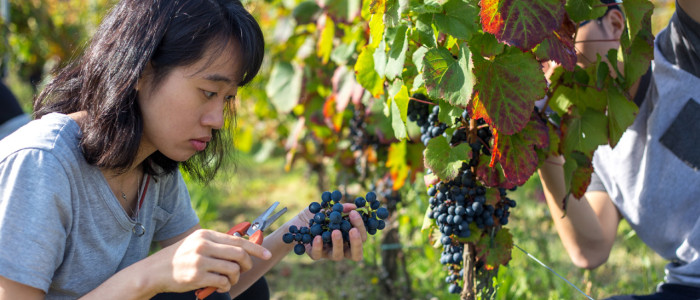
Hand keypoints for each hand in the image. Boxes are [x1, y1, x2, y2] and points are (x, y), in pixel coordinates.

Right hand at [147, 229, 270, 293]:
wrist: (153, 271)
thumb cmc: (178, 258)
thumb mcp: (196, 243)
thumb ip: (217, 244)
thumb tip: (243, 247)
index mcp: (206, 235)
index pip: (238, 240)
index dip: (255, 247)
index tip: (266, 254)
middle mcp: (204, 245)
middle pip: (239, 254)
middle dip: (247, 265)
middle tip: (243, 270)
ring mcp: (200, 261)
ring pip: (233, 270)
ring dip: (235, 278)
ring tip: (227, 280)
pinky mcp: (197, 276)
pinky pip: (223, 282)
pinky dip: (225, 286)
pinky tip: (218, 286)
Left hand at [295, 204, 367, 261]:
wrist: (299, 223)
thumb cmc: (319, 216)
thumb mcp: (330, 209)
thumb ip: (342, 208)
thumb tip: (354, 206)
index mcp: (349, 238)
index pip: (361, 237)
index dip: (361, 227)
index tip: (354, 213)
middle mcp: (342, 248)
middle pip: (356, 253)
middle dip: (356, 242)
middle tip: (353, 230)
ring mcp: (328, 253)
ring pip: (338, 256)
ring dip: (338, 244)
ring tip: (336, 232)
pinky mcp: (315, 254)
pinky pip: (317, 254)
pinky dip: (318, 246)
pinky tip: (318, 237)